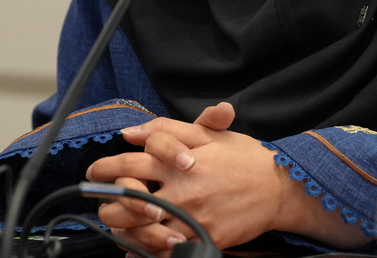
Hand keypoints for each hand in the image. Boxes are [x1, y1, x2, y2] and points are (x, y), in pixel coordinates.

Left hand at [87, 102, 289, 254]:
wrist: (280, 187)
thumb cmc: (245, 158)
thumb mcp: (210, 134)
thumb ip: (168, 130)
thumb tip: (132, 132)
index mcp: (180, 160)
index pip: (130, 162)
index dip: (106, 165)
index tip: (96, 170)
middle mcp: (182, 189)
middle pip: (128, 198)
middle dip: (106, 200)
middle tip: (100, 200)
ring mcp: (192, 216)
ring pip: (142, 229)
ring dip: (122, 228)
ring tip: (116, 224)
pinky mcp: (204, 237)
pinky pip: (167, 251)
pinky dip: (147, 252)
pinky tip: (137, 249)